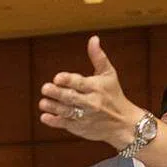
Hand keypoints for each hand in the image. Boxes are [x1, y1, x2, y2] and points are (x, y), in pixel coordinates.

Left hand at [39, 35, 145, 149]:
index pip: (80, 83)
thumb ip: (98, 57)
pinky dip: (55, 121)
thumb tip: (93, 38)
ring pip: (66, 112)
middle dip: (57, 93)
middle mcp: (91, 103)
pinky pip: (66, 124)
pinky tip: (45, 117)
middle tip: (45, 88)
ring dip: (53, 107)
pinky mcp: (81, 128)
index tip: (57, 78)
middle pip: (71, 98)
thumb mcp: (109, 75)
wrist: (124, 124)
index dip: (68, 80)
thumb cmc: (114, 95)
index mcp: (96, 87)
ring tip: (42, 103)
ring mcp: (85, 117)